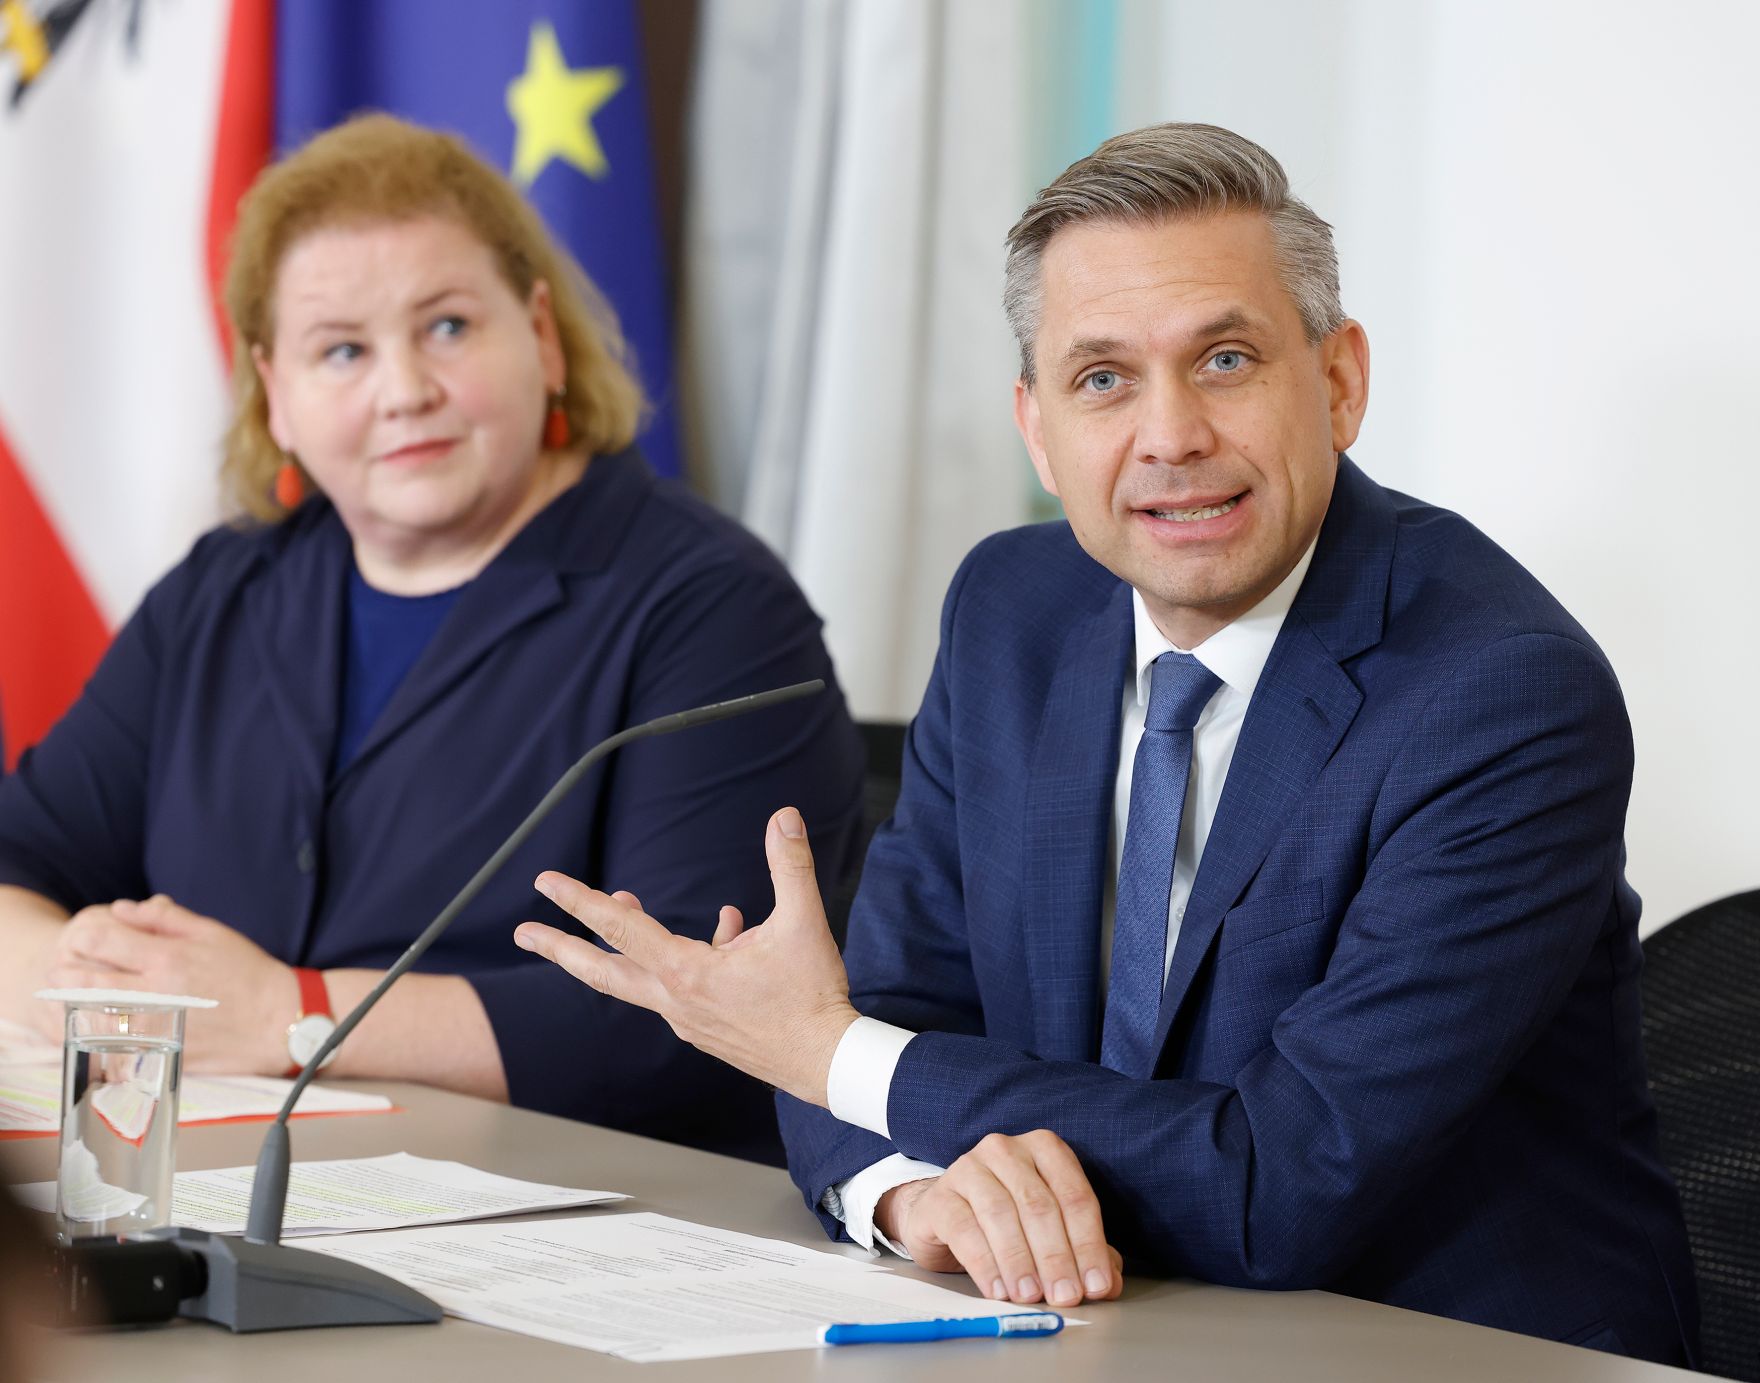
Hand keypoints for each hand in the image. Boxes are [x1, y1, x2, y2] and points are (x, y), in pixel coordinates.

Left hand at [43, 895, 297, 1073]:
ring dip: (72, 1003)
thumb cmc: (248, 973)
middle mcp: (155, 993)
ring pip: (87, 1016)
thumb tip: (123, 909)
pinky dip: (94, 1035)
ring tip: (74, 995)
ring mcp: (152, 1028)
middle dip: (64, 971)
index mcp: (167, 958)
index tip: (86, 936)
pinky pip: (108, 1045)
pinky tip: (95, 1026)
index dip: (83, 934)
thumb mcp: (212, 933)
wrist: (277, 1022)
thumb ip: (164, 918)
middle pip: (80, 981)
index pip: (98, 940)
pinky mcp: (155, 1052)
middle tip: (64, 969)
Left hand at [513, 806, 857, 1104]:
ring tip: (625, 906)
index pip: (620, 929)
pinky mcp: (705, 1032)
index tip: (546, 883)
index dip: (580, 901)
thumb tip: (784, 818)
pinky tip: (727, 932)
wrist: (825, 1062)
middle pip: (602, 971)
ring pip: (639, 979)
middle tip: (523, 933)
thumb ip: (790, 866)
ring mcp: (687, 1021)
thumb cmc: (812, 997)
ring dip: (624, 946)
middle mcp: (676, 1000)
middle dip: (559, 948)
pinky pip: (679, 989)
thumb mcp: (804, 923)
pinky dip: (685, 959)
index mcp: (688, 974)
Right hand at [875, 1130, 1124, 1307]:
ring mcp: (969, 1167)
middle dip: (1056, 1257)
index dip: (1089, 1245)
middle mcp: (1006, 1150)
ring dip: (1020, 1261)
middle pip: (1039, 1205)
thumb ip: (1085, 1252)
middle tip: (1065, 1296)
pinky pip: (964, 1229)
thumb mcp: (1052, 1231)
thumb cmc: (1009, 1221)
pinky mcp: (940, 1195)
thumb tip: (1108, 1284)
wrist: (947, 1218)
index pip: (1075, 1197)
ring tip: (1031, 1296)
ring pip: (1001, 1214)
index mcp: (1044, 1149)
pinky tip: (998, 1290)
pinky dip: (985, 1263)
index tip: (1096, 1286)